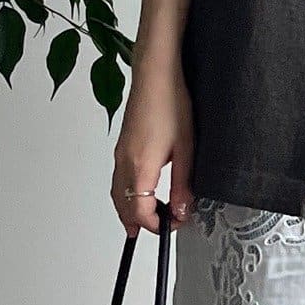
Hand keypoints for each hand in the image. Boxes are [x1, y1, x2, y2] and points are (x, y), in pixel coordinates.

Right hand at [111, 55, 194, 235]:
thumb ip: (182, 184)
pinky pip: (119, 179)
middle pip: (123, 206)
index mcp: (141, 165)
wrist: (155, 74)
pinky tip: (139, 192)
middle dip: (139, 223)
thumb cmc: (170, 102)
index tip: (172, 225)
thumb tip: (181, 209)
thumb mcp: (187, 148)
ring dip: (129, 210)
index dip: (156, 225)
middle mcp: (125, 162)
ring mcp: (121, 153)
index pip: (140, 211)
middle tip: (159, 229)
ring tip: (145, 220)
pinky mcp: (122, 146)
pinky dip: (126, 194)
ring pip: (118, 193)